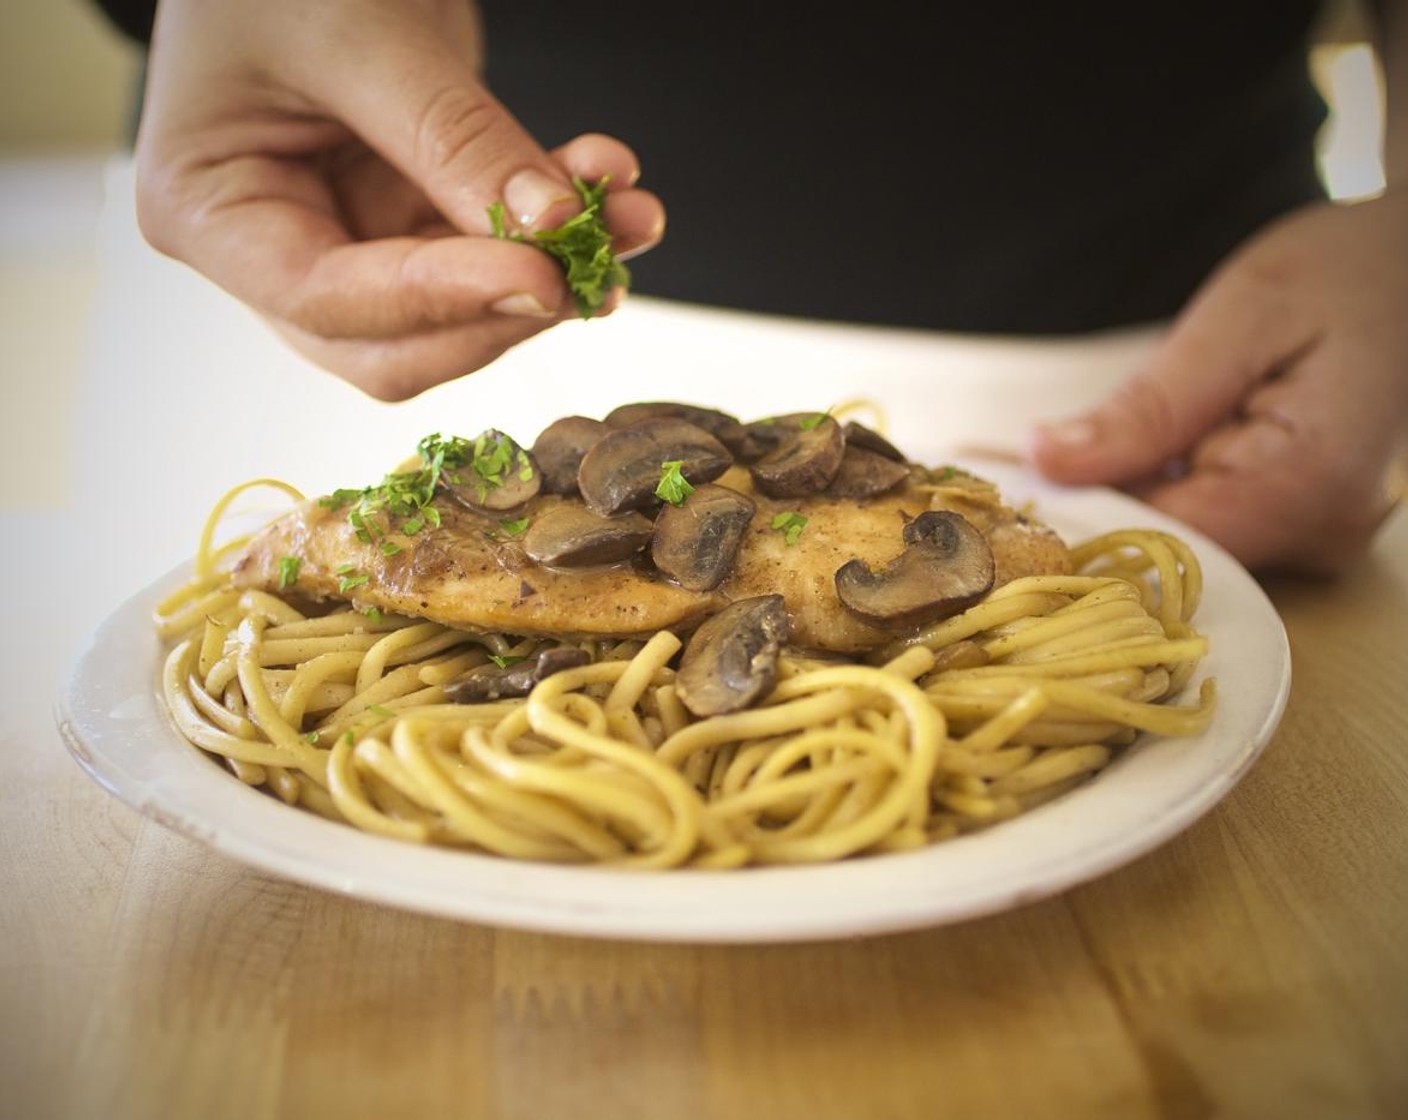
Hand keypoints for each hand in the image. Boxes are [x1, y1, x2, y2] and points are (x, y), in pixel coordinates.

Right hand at [134, 0, 663, 399]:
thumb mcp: (362, 35)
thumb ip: (454, 141)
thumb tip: (551, 229)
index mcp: (209, 212)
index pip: (328, 302)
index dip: (442, 299)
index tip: (540, 278)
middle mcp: (273, 248)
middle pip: (397, 340)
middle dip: (505, 310)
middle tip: (593, 270)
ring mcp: (345, 236)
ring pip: (461, 309)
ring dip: (554, 268)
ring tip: (632, 214)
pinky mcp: (407, 215)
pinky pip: (490, 250)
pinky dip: (555, 227)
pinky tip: (613, 188)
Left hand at [1029, 190, 1407, 574]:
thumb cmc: (1347, 274)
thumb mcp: (1240, 318)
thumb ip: (1147, 404)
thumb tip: (1048, 461)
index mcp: (1308, 485)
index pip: (1161, 540)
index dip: (1079, 516)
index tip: (1008, 481)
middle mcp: (1318, 533)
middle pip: (1165, 547)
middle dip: (1090, 502)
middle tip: (1014, 451)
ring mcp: (1309, 535)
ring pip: (1175, 537)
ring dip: (1118, 493)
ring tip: (1085, 436)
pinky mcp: (1292, 525)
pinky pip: (1199, 521)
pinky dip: (1151, 487)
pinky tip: (1129, 448)